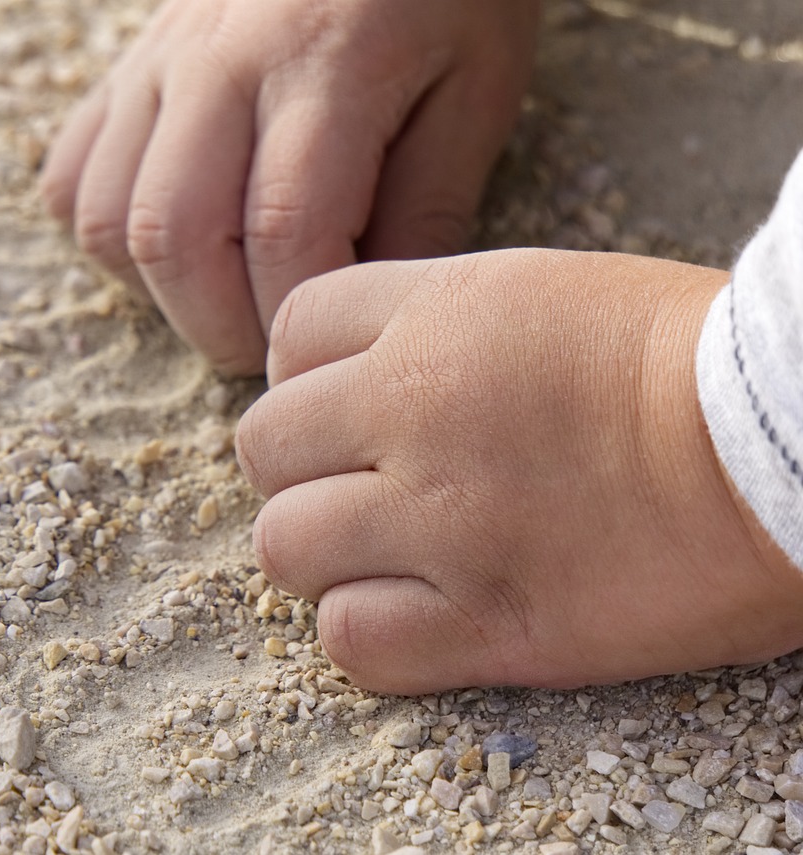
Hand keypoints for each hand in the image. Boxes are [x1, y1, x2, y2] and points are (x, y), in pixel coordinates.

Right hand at [41, 0, 540, 374]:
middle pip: (171, 237)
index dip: (297, 319)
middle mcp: (218, 64)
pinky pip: (71, 182)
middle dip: (220, 327)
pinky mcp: (122, 74)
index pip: (285, 232)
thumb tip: (362, 315)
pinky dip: (111, 239)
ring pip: (105, 220)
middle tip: (270, 345)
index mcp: (324, 66)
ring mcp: (156, 67)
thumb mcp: (475, 91)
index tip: (327, 345)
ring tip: (227, 295)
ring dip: (161, 291)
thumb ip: (428, 206)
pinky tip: (178, 242)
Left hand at [236, 250, 802, 692]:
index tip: (341, 411)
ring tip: (385, 556)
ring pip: (286, 547)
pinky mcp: (492, 622)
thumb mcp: (545, 295)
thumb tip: (363, 378)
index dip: (302, 379)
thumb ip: (436, 327)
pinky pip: (353, 641)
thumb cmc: (693, 360)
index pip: (289, 336)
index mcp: (435, 319)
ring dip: (323, 555)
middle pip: (264, 447)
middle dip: (300, 470)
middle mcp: (415, 412)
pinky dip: (368, 633)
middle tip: (358, 487)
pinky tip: (420, 615)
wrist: (796, 438)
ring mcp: (444, 521)